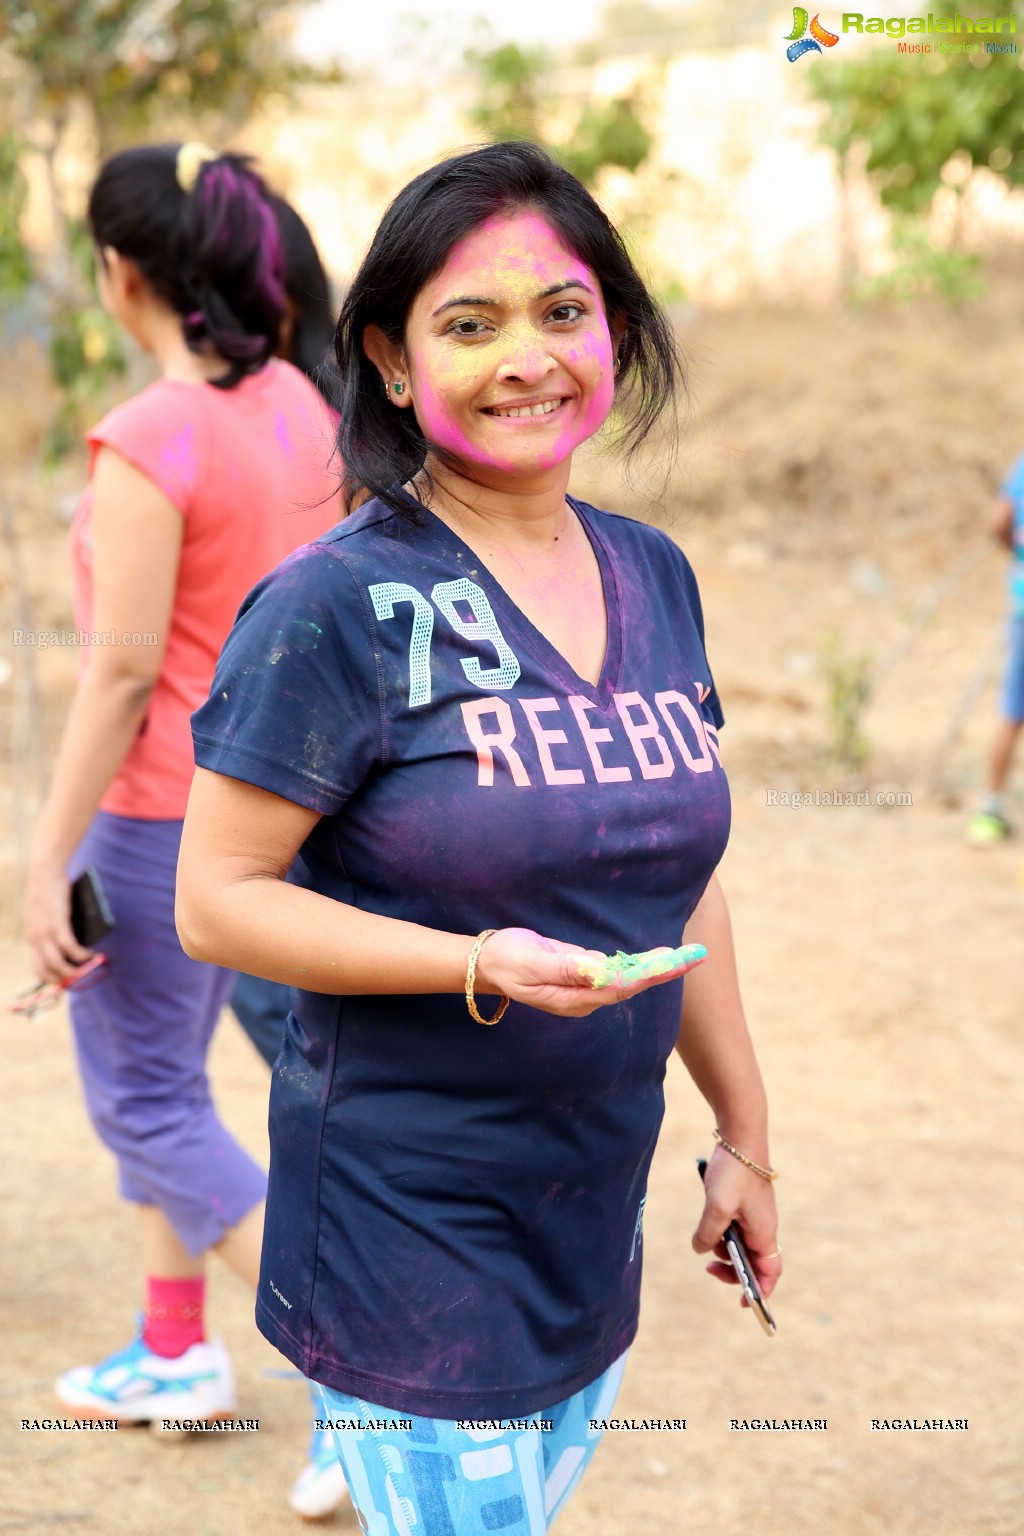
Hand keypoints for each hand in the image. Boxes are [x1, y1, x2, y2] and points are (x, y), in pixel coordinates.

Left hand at [25, 848, 92, 982]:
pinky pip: (70, 947)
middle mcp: (35, 939)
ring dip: (74, 972)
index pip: (39, 970)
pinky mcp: (57, 924)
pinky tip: (91, 955)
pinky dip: (81, 955)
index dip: (53, 980)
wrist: (44, 872)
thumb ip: (59, 931)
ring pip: (58, 964)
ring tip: (88, 971)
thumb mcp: (51, 916)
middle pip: (47, 972)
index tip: (68, 983)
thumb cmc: (51, 891)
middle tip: (81, 981)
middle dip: (65, 981)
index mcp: (33, 938)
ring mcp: (45, 932)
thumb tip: (78, 946)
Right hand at [473, 927, 706, 1018]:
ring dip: (658, 967)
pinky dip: (640, 963)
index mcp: (575, 998)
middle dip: (665, 971)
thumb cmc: (508, 961)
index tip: (672, 963)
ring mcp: (586, 987)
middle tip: (696, 956)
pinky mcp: (584, 974)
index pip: (621, 986)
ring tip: (687, 956)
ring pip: (629, 978)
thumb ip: (566, 968)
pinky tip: (659, 958)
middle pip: (633, 985)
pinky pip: (618, 971)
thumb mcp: (532, 963)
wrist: (489, 964)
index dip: (649, 974)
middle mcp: (586, 997)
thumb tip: (600, 970)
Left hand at [693, 1144, 781, 1300]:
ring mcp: (754, 1213)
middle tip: (709, 1268)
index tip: (744, 1303)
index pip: (770, 1273)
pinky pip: (732, 1224)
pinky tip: (708, 1212)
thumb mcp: (717, 1208)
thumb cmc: (734, 1172)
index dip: (760, 1291)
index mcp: (764, 1232)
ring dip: (721, 1244)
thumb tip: (701, 1250)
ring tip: (707, 1232)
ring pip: (738, 1242)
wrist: (740, 1135)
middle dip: (731, 1268)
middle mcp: (763, 1226)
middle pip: (751, 1260)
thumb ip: (708, 1235)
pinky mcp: (744, 1201)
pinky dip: (719, 1227)